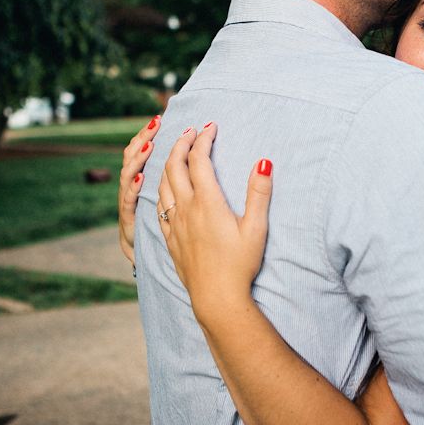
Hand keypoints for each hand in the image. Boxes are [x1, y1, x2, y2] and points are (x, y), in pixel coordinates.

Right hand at [118, 115, 160, 265]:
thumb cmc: (161, 226)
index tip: (160, 118)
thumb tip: (191, 152)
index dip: (149, 134)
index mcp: (147, 181)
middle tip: (155, 122)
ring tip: (149, 145)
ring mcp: (129, 203)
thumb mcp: (167, 197)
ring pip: (128, 175)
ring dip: (136, 159)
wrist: (140, 255)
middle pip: (133, 157)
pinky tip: (140, 179)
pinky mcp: (128, 221)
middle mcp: (134, 187)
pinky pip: (128, 203)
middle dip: (143, 138)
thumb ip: (174, 175)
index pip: (145, 151)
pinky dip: (132, 190)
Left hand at [156, 123, 272, 324]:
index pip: (199, 159)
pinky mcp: (171, 238)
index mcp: (207, 202)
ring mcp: (175, 224)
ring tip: (177, 153)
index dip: (203, 139)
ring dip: (168, 163)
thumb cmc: (240, 265)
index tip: (211, 126)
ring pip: (162, 184)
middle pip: (174, 166)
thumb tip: (264, 162)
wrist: (216, 297)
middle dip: (181, 143)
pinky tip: (167, 189)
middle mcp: (186, 209)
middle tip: (191, 132)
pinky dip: (161, 188)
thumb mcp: (256, 228)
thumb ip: (259, 194)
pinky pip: (159, 206)